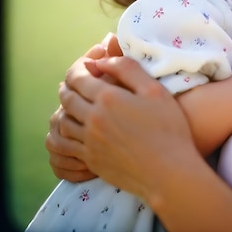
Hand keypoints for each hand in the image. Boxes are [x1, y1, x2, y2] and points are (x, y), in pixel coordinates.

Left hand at [61, 54, 195, 199]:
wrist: (167, 171)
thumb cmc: (167, 127)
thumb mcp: (154, 89)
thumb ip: (128, 69)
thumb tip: (103, 61)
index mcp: (108, 98)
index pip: (78, 78)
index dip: (79, 68)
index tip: (87, 65)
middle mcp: (93, 119)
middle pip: (67, 98)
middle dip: (69, 86)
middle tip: (76, 81)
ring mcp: (89, 142)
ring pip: (63, 121)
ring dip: (64, 109)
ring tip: (73, 103)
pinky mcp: (91, 159)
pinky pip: (68, 143)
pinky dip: (67, 132)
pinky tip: (77, 128)